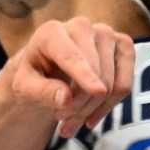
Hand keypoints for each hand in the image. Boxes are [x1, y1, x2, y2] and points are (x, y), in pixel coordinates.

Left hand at [10, 17, 135, 137]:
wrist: (47, 66)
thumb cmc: (35, 74)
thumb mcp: (24, 87)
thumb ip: (41, 91)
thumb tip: (66, 99)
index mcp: (52, 32)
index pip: (72, 56)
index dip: (85, 74)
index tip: (98, 91)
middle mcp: (82, 26)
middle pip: (94, 74)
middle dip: (79, 106)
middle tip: (61, 123)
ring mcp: (106, 34)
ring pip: (111, 83)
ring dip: (92, 110)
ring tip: (71, 122)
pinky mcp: (124, 45)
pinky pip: (124, 84)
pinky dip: (109, 107)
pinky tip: (91, 117)